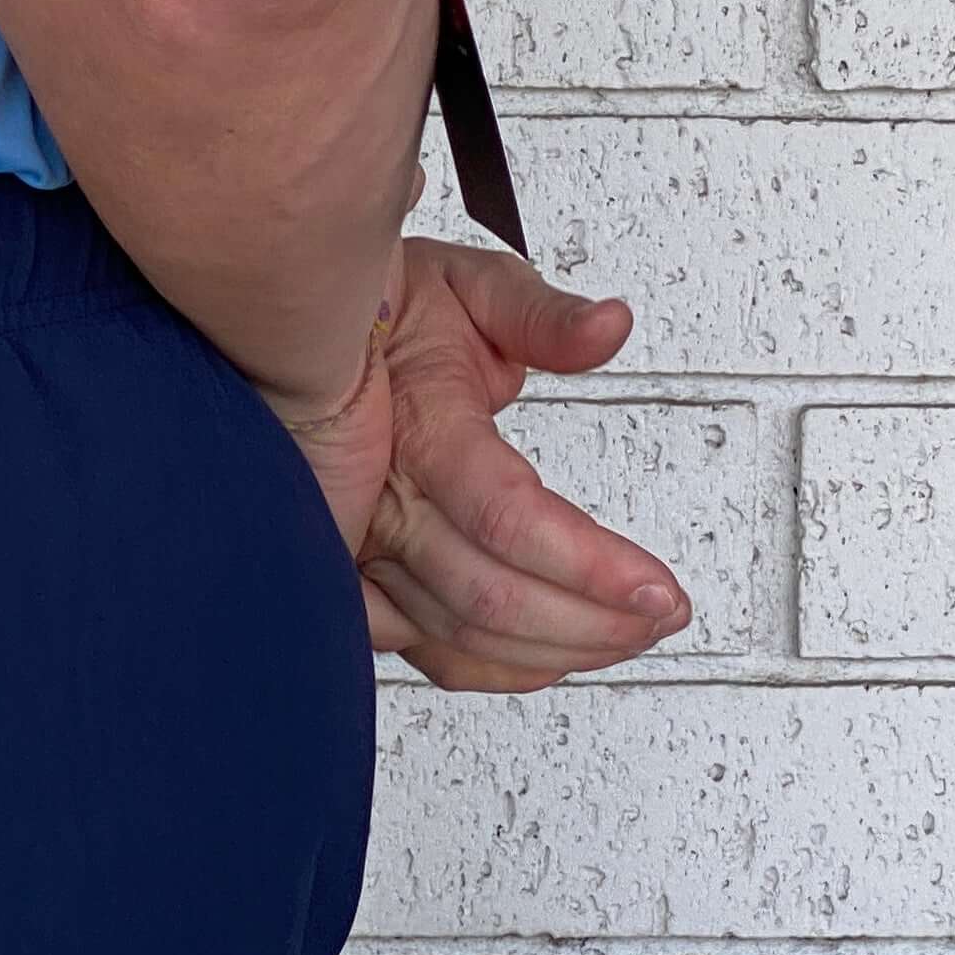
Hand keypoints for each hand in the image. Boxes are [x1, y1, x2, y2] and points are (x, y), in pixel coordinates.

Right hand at [268, 238, 691, 691]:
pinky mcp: (351, 573)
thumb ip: (543, 314)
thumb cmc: (377, 309)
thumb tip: (610, 326)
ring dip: (554, 650)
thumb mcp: (469, 285)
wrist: (293, 329)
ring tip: (625, 637)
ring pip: (457, 635)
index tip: (658, 589)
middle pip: (490, 597)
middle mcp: (380, 500)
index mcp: (419, 428)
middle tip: (661, 617)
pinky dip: (487, 668)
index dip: (591, 566)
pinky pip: (418, 646)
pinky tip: (542, 661)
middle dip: (593, 623)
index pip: (509, 518)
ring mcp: (358, 547)